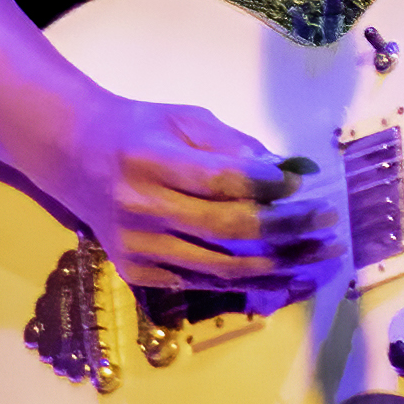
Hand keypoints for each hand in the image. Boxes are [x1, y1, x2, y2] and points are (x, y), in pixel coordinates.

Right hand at [57, 95, 343, 294]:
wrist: (75, 158)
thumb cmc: (140, 131)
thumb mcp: (184, 119)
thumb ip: (232, 144)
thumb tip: (288, 170)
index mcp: (149, 161)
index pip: (217, 179)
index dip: (265, 185)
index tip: (303, 184)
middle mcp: (141, 210)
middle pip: (226, 226)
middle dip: (287, 227)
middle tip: (329, 221)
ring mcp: (139, 249)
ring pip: (221, 266)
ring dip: (280, 265)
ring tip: (322, 258)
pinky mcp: (139, 274)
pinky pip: (203, 284)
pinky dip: (250, 284)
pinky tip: (288, 278)